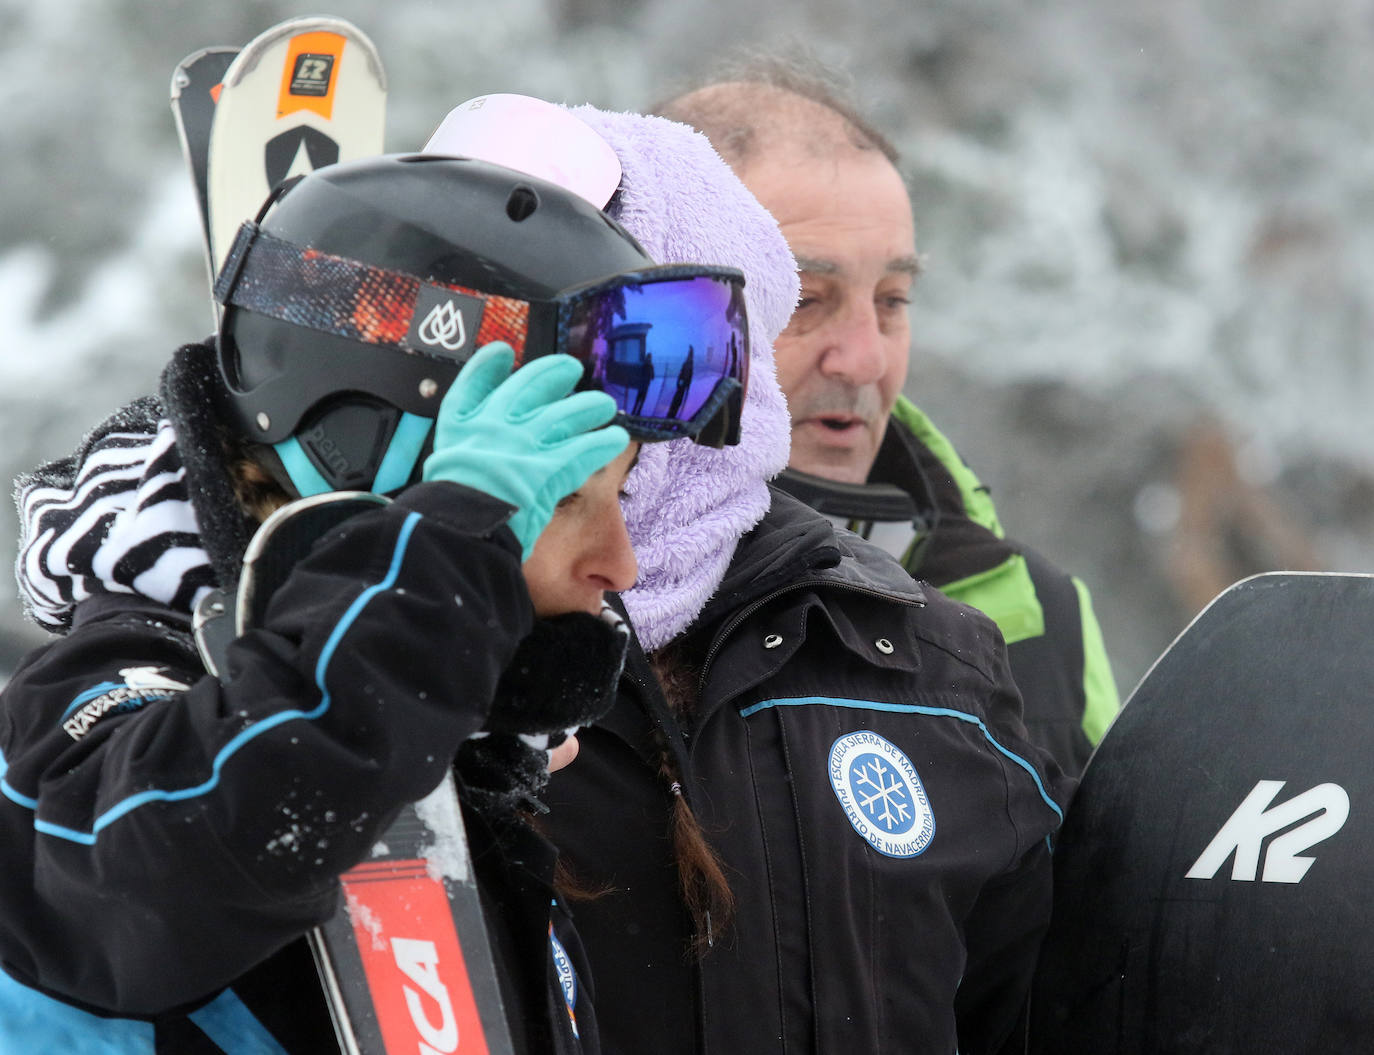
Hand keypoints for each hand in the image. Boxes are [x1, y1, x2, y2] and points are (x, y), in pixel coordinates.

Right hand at [422, 342, 628, 558]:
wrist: (459, 532)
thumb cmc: (451, 511)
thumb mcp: (443, 473)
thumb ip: (464, 455)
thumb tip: (476, 457)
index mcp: (460, 426)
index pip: (472, 384)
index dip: (486, 364)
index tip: (501, 352)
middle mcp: (493, 425)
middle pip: (529, 386)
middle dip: (553, 373)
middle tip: (571, 368)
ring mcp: (523, 443)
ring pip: (565, 414)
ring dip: (588, 406)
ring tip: (605, 405)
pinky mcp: (550, 466)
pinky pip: (585, 448)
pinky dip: (603, 442)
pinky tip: (616, 438)